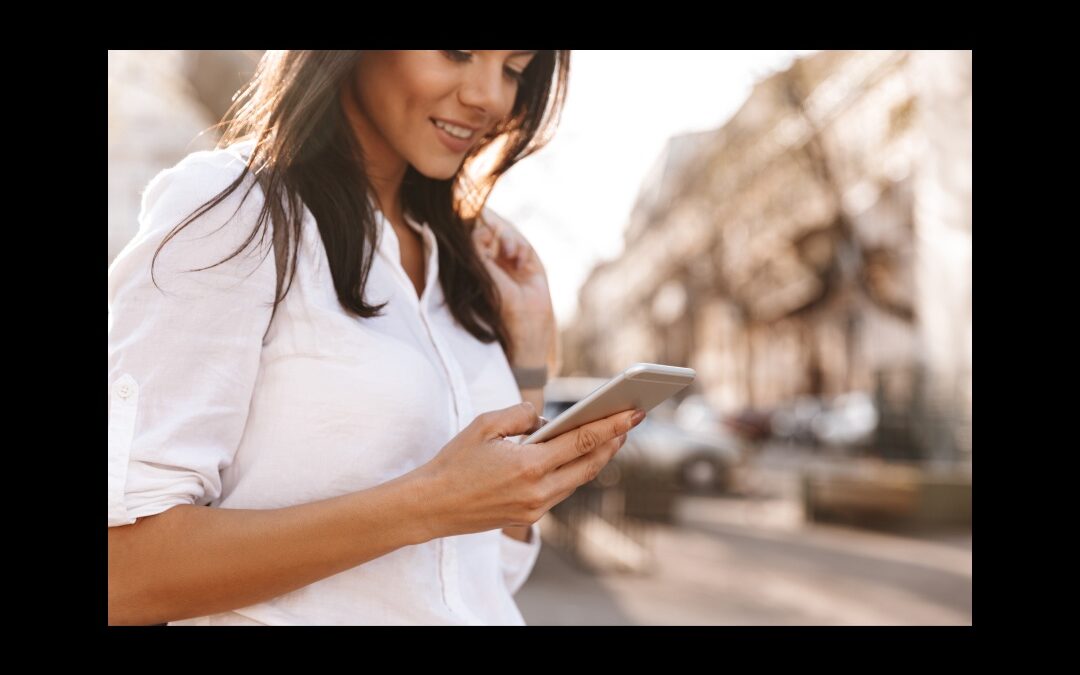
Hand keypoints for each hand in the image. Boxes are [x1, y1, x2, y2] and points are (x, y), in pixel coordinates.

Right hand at [410, 402, 645, 539]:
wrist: (431, 506)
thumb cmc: (454, 462)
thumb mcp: (485, 425)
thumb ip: (521, 415)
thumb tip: (546, 419)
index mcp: (529, 465)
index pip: (583, 441)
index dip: (612, 426)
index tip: (634, 412)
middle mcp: (538, 491)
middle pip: (590, 465)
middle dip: (613, 442)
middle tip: (630, 420)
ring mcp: (535, 508)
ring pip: (578, 480)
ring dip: (596, 458)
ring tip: (611, 437)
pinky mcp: (529, 517)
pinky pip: (561, 491)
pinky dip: (574, 472)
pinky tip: (579, 458)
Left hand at [472, 208, 554, 343]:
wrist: (524, 317)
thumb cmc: (498, 301)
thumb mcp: (484, 273)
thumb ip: (478, 250)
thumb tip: (474, 228)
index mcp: (479, 266)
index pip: (476, 239)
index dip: (476, 227)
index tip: (476, 220)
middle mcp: (495, 262)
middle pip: (492, 233)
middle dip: (493, 229)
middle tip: (491, 229)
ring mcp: (512, 262)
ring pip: (508, 236)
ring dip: (508, 240)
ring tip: (509, 253)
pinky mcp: (529, 263)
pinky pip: (524, 245)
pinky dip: (521, 249)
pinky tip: (519, 262)